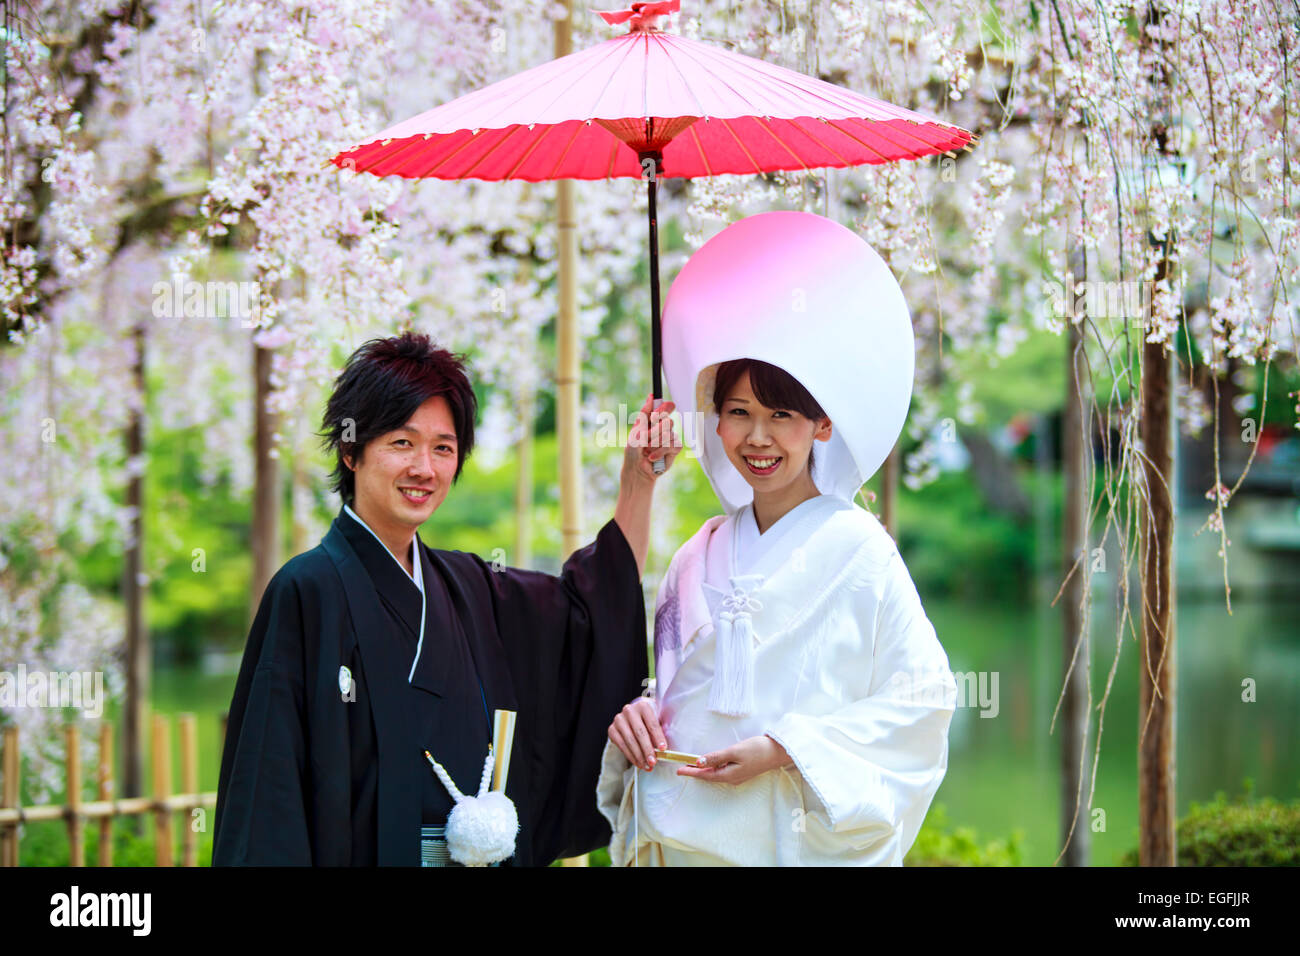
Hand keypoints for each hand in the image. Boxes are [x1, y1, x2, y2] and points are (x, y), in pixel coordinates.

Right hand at [608, 697, 667, 771]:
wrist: (633, 716)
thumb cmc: (649, 720)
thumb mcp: (657, 719)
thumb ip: (661, 730)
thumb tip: (664, 749)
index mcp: (643, 705)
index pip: (652, 723)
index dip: (658, 737)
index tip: (663, 749)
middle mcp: (629, 710)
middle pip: (640, 733)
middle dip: (647, 749)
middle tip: (653, 762)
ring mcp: (619, 719)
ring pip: (630, 740)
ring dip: (639, 756)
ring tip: (647, 766)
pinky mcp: (612, 729)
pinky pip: (621, 745)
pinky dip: (631, 756)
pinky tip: (638, 763)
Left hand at [623, 393, 680, 482]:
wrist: (636, 470)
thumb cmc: (633, 450)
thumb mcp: (635, 431)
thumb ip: (644, 415)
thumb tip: (651, 396)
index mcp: (654, 419)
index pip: (666, 406)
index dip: (663, 409)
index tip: (654, 416)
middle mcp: (664, 426)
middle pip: (668, 420)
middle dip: (654, 431)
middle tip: (646, 438)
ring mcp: (670, 437)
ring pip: (669, 434)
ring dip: (655, 443)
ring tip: (646, 450)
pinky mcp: (675, 449)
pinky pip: (672, 445)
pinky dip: (659, 452)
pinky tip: (651, 457)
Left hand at [676, 735, 791, 785]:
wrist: (778, 752)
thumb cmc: (757, 750)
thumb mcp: (734, 751)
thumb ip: (716, 757)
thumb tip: (699, 762)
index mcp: (729, 775)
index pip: (705, 775)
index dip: (691, 772)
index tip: (678, 771)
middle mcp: (732, 778)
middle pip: (709, 776)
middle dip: (695, 772)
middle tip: (682, 767)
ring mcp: (738, 775)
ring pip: (716, 774)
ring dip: (704, 769)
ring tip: (692, 765)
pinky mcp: (742, 770)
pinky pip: (723, 771)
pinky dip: (714, 767)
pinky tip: (711, 763)